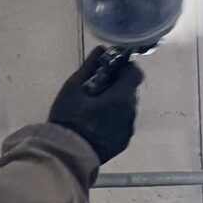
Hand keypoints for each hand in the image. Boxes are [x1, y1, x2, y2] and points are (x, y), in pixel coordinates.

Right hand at [48, 50, 141, 164]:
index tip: (112, 71)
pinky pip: (123, 125)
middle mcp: (129, 112)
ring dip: (116, 105)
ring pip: (127, 109)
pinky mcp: (124, 142)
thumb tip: (101, 49)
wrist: (67, 153)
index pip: (136, 74)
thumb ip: (89, 66)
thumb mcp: (72, 88)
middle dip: (118, 87)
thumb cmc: (68, 117)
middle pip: (130, 92)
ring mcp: (128, 129)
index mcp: (120, 97)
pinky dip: (114, 121)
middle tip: (97, 91)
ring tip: (95, 111)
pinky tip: (97, 126)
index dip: (126, 69)